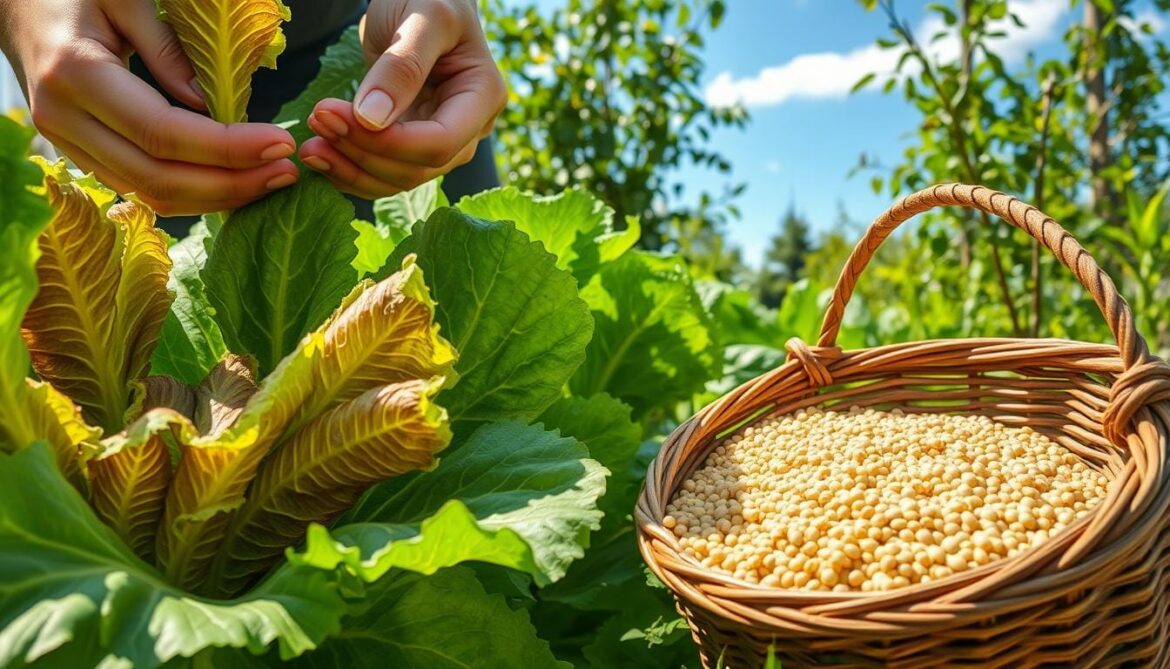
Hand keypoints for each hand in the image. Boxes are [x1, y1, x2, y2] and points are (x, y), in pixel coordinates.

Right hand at [0, 0, 298, 215]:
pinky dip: (192, 193)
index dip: (227, 147)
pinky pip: (141, 188)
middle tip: (286, 173)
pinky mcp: (80, 155)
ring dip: (217, 197)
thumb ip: (168, 49)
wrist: (19, 6)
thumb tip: (213, 107)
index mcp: (75, 74)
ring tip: (271, 181)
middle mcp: (64, 120)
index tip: (281, 143)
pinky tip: (235, 181)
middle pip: (158, 177)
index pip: (163, 132)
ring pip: (149, 194)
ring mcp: (67, 144)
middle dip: (231, 184)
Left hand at [299, 0, 505, 198]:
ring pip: (398, 178)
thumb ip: (401, 67)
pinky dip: (349, 170)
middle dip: (363, 154)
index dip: (390, 143)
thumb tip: (372, 120)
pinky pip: (383, 172)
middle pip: (419, 167)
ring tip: (310, 146)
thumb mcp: (420, 17)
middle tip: (316, 122)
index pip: (441, 142)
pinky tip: (320, 154)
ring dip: (351, 169)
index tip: (336, 116)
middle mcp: (469, 128)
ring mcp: (442, 140)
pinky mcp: (412, 143)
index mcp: (482, 97)